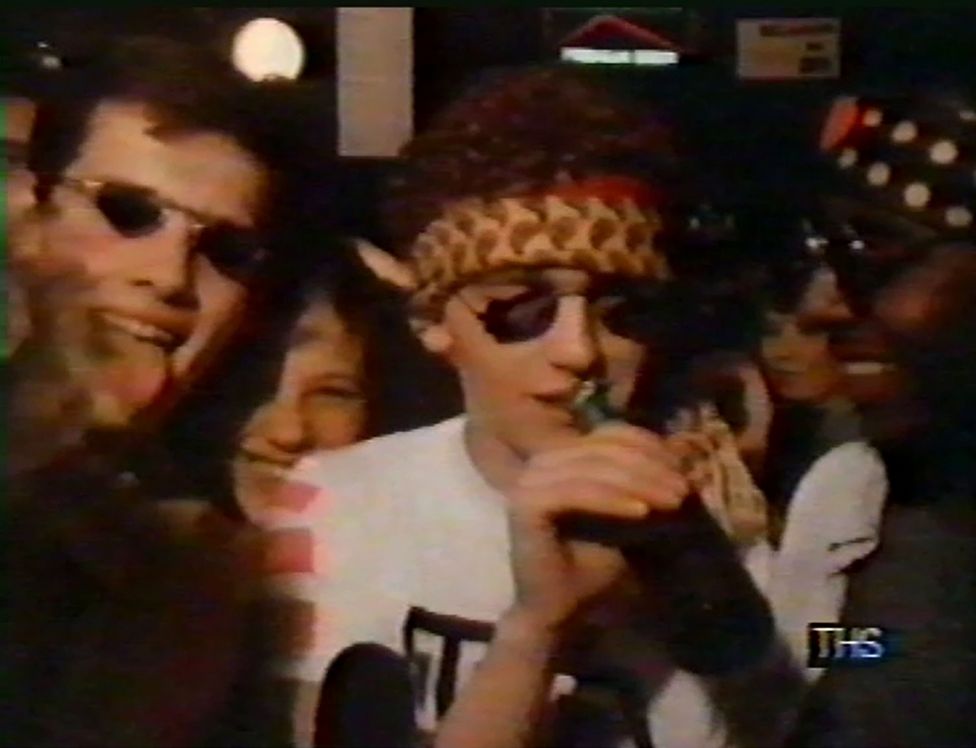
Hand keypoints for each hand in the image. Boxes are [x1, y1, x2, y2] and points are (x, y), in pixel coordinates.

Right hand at [506, 422, 689, 632]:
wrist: (563, 613)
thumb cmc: (595, 568)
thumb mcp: (628, 516)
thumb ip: (641, 483)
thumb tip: (682, 456)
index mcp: (564, 458)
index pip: (611, 435)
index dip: (651, 447)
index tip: (684, 473)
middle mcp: (542, 462)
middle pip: (604, 448)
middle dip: (650, 467)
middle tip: (684, 492)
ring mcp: (530, 480)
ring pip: (593, 468)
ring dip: (638, 482)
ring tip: (672, 502)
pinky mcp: (525, 503)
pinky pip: (577, 492)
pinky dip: (612, 499)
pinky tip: (641, 512)